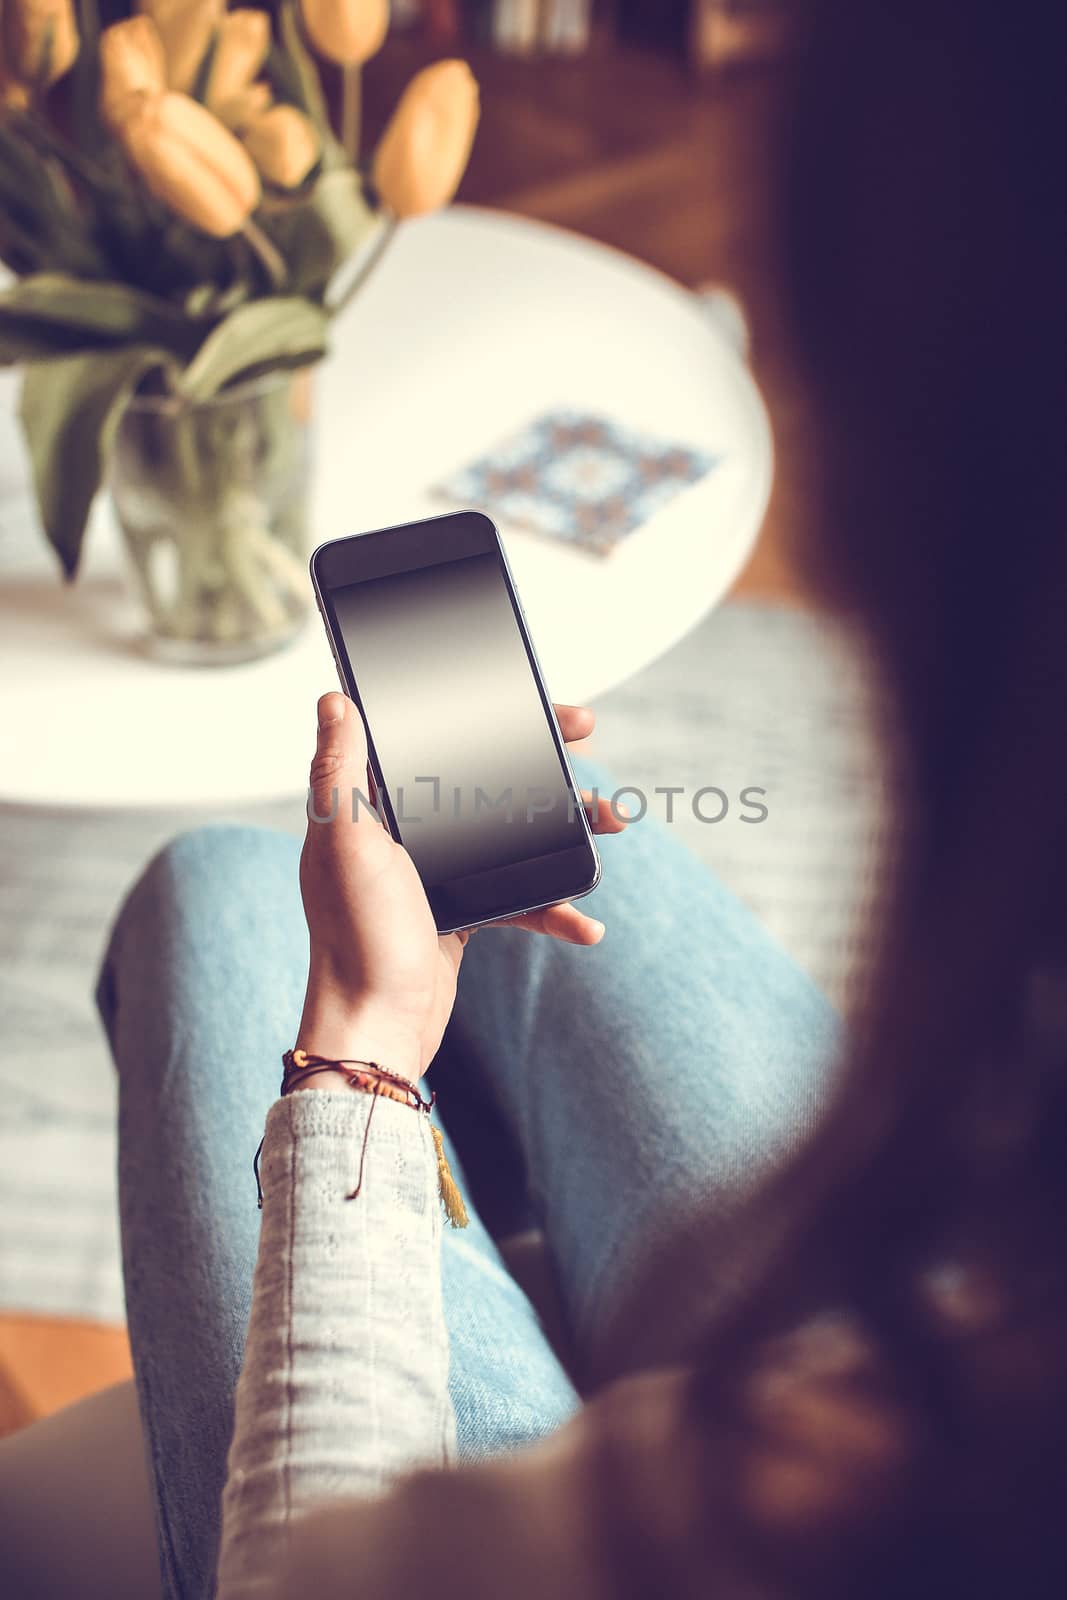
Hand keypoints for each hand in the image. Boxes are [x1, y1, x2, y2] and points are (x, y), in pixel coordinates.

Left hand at [295, 692, 626, 1084]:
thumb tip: (335, 699)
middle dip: (541, 762)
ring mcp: (435, 874)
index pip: (436, 740)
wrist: (376, 1027)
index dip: (488, 714)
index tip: (537, 703)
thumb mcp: (347, 842)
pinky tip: (586, 923)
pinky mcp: (459, 914)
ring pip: (511, 834)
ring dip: (564, 829)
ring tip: (612, 824)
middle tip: (584, 740)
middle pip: (483, 780)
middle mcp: (404, 833)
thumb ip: (340, 771)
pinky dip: (554, 907)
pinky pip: (518, 897)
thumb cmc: (356, 936)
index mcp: (374, 805)